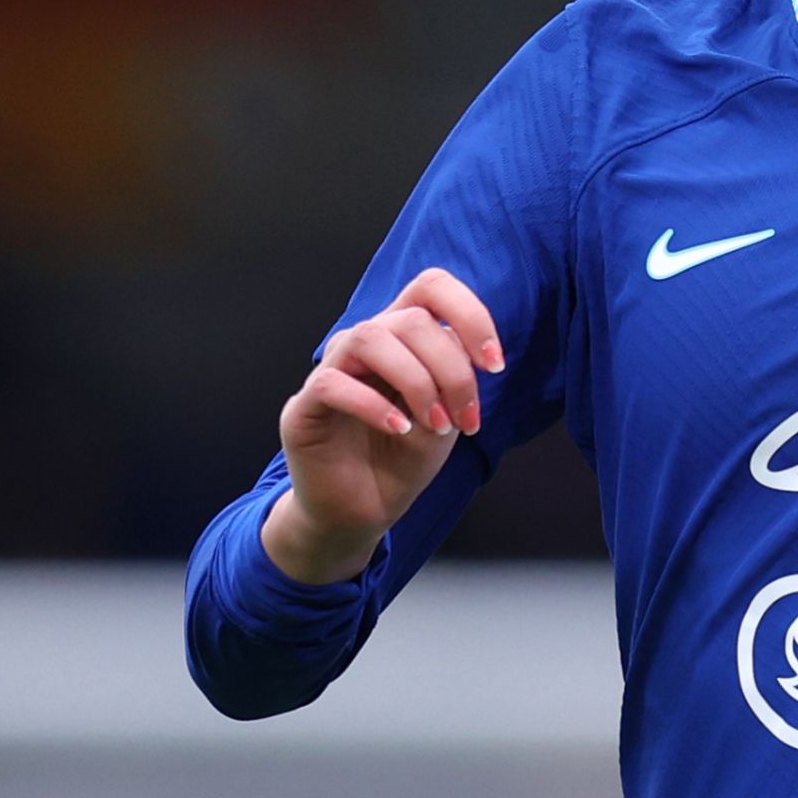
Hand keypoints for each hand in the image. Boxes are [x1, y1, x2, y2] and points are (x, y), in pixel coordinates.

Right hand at [260, 267, 505, 583]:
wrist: (363, 511)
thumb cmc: (403, 457)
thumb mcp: (447, 414)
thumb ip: (455, 375)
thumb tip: (466, 347)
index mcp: (401, 335)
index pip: (431, 287)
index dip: (469, 314)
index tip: (494, 364)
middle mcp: (365, 342)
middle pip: (412, 319)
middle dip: (452, 371)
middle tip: (466, 421)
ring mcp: (331, 369)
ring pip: (371, 338)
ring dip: (417, 382)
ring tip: (436, 425)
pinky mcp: (304, 405)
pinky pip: (334, 382)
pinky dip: (374, 405)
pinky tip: (399, 429)